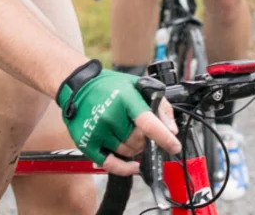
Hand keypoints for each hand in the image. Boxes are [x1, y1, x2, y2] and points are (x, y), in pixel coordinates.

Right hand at [58, 62, 180, 175]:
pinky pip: (111, 164)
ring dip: (134, 149)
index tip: (175, 146)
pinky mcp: (87, 143)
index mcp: (125, 99)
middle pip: (139, 141)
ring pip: (128, 152)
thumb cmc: (111, 86)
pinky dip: (124, 168)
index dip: (164, 137)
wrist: (79, 87)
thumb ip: (159, 106)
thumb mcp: (138, 86)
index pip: (148, 123)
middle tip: (141, 130)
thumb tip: (172, 130)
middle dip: (146, 139)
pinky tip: (132, 165)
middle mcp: (110, 115)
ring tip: (128, 135)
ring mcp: (97, 130)